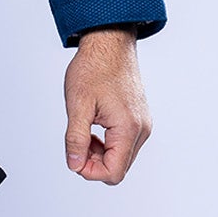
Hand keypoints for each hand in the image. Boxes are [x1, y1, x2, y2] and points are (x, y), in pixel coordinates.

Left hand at [63, 28, 151, 183]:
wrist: (109, 43)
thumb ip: (75, 139)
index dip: (90, 171)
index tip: (74, 156)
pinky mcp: (139, 119)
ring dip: (100, 152)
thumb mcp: (77, 105)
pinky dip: (107, 142)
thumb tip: (75, 165)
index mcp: (128, 128)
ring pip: (121, 157)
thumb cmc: (94, 68)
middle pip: (118, 168)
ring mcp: (143, 124)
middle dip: (94, 161)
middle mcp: (142, 129)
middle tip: (76, 140)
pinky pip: (124, 143)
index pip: (114, 173)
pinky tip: (94, 125)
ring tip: (84, 129)